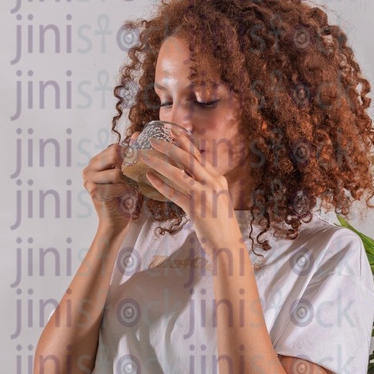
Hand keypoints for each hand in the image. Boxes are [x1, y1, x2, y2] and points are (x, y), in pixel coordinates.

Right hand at [83, 140, 138, 235]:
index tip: (137, 164)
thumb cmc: (123, 198)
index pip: (114, 148)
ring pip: (117, 171)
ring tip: (129, 188)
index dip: (129, 155)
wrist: (116, 222)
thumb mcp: (128, 174)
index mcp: (95, 162)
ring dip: (128, 181)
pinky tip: (123, 196)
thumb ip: (130, 155)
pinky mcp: (93, 191)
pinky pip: (116, 185)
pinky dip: (124, 191)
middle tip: (134, 176)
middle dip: (128, 165)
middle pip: (113, 154)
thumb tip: (135, 134)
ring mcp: (88, 179)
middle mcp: (88, 169)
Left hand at [143, 129, 238, 250]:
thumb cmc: (221, 223)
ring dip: (160, 162)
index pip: (198, 156)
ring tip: (145, 155)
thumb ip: (206, 185)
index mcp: (217, 179)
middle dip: (169, 146)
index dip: (184, 142)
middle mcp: (212, 183)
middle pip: (188, 159)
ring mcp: (204, 195)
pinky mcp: (195, 208)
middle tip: (154, 137)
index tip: (173, 130)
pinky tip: (149, 178)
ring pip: (178, 173)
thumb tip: (189, 174)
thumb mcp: (217, 198)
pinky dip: (160, 185)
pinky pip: (174, 193)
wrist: (228, 243)